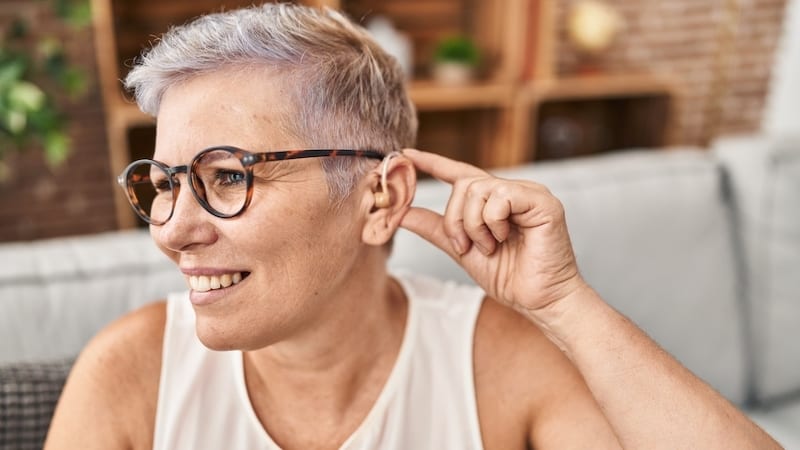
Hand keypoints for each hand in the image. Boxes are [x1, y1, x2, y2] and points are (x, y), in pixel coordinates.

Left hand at [400, 149, 586, 315]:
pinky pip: (501, 197)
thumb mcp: (462, 250)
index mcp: (495, 201)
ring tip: (490, 246)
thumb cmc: (510, 278)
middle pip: (463, 185)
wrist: (539, 300)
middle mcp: (512, 191)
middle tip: (465, 246)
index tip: (407, 154)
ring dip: (474, 225)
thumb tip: (403, 213)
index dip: (433, 163)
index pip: (460, 173)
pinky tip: (504, 238)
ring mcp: (529, 193)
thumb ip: (436, 229)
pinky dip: (493, 223)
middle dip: (455, 220)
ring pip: (478, 189)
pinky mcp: (542, 201)